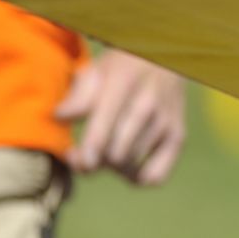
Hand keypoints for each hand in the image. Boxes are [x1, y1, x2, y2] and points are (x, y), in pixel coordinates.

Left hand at [55, 49, 185, 184]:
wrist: (169, 59)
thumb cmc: (126, 67)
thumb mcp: (99, 68)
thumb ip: (79, 93)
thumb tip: (60, 116)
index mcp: (125, 82)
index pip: (105, 126)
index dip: (88, 152)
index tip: (78, 159)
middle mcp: (149, 103)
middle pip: (115, 152)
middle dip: (94, 162)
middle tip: (84, 157)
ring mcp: (166, 121)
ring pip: (130, 164)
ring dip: (112, 168)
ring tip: (105, 155)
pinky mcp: (178, 136)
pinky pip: (156, 175)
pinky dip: (138, 178)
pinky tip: (129, 168)